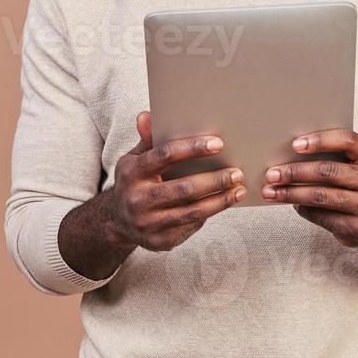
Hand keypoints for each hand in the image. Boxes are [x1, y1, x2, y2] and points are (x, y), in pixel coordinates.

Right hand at [108, 111, 245, 251]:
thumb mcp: (135, 158)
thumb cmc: (134, 181)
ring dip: (220, 201)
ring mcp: (148, 223)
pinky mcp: (159, 241)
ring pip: (192, 212)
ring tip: (239, 190)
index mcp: (132, 172)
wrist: (117, 221)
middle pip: (184, 188)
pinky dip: (210, 214)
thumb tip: (147, 115)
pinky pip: (191, 226)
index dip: (192, 148)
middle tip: (237, 173)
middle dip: (215, 180)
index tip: (218, 144)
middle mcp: (137, 199)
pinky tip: (224, 203)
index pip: (164, 156)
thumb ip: (148, 140)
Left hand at [261, 129, 357, 250]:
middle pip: (328, 171)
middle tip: (271, 174)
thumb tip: (289, 155)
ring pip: (321, 196)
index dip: (321, 140)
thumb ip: (334, 158)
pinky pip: (322, 217)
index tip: (294, 144)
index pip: (348, 141)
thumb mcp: (356, 168)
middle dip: (295, 172)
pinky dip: (302, 210)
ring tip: (271, 192)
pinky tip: (292, 205)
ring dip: (291, 193)